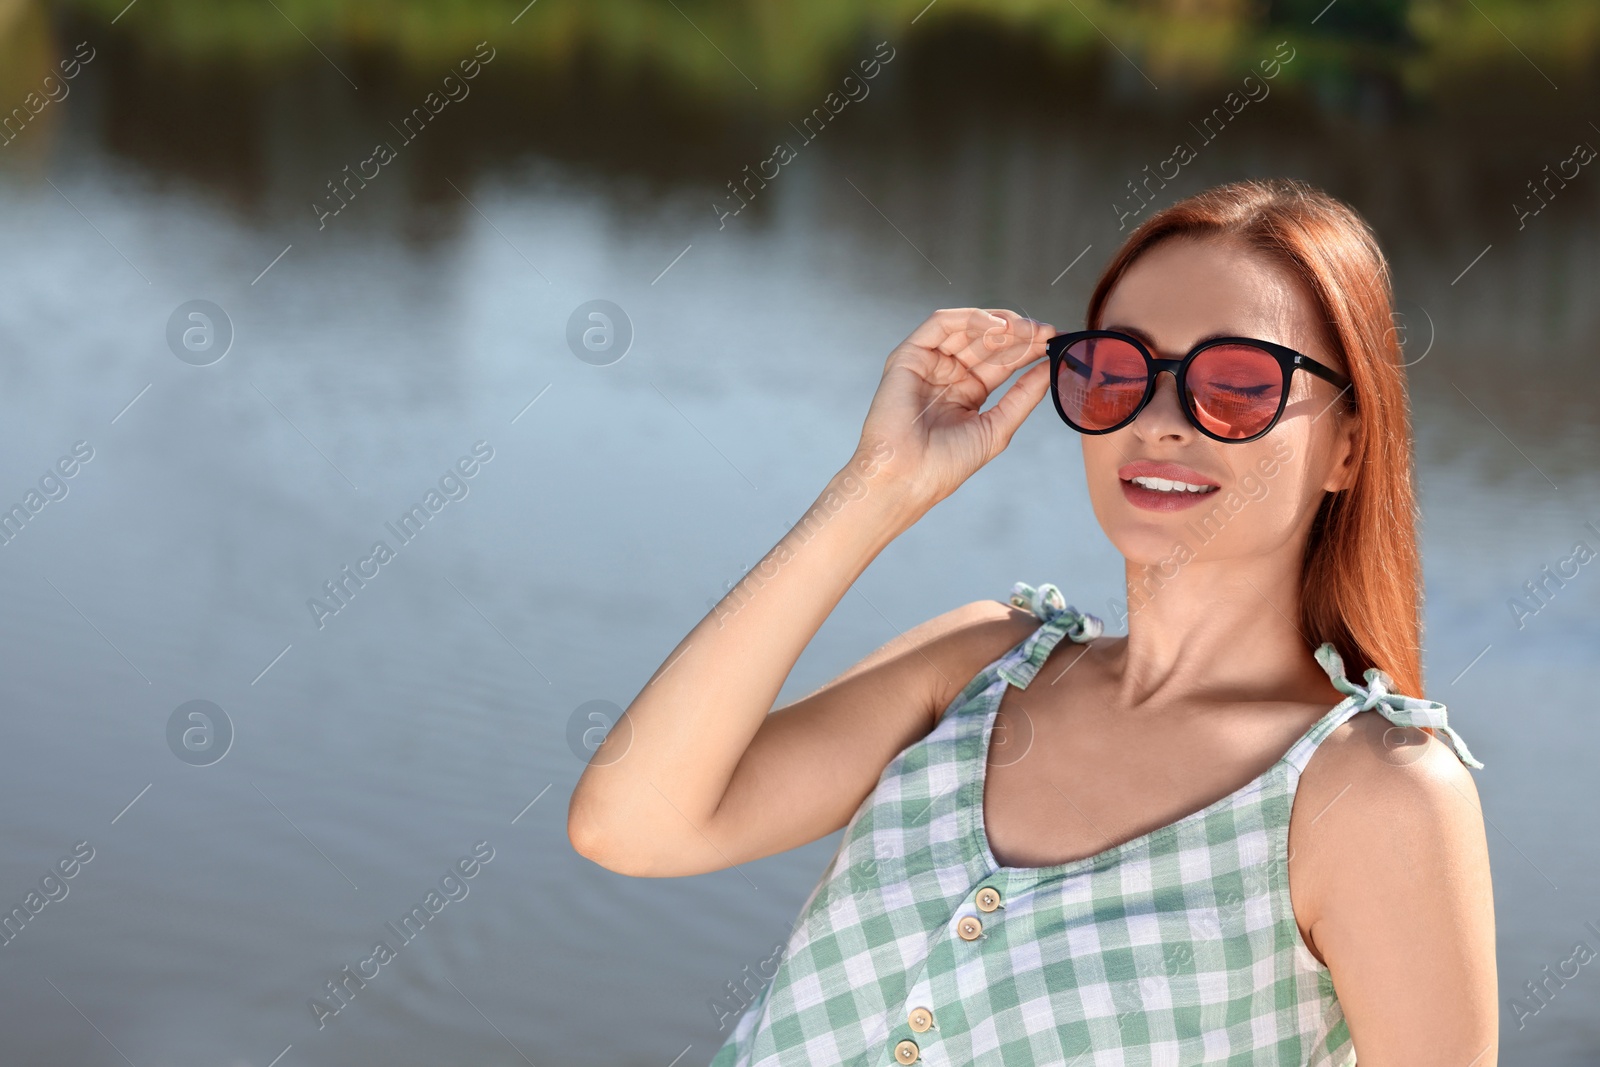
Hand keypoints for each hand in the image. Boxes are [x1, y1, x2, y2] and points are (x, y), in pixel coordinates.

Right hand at [851, 307, 1055, 515]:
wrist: (908, 477)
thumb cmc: (946, 464)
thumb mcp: (997, 426)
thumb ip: (1024, 396)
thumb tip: (1050, 368)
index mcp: (967, 391)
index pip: (1001, 361)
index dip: (1028, 349)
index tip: (1054, 341)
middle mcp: (947, 374)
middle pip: (988, 342)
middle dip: (1019, 334)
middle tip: (1045, 332)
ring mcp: (928, 363)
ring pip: (967, 329)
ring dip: (1000, 324)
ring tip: (1027, 329)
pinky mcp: (909, 356)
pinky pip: (940, 324)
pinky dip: (969, 318)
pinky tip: (996, 325)